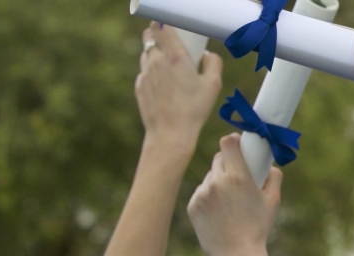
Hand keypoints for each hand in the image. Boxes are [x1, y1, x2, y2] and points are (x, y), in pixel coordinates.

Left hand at [136, 22, 222, 147]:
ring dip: (155, 54)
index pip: (161, 27)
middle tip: (171, 45)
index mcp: (175, 56)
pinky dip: (153, 73)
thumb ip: (213, 63)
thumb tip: (207, 56)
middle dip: (158, 36)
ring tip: (170, 68)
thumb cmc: (194, 109)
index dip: (165, 24)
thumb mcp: (213, 85)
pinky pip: (145, 72)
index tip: (173, 29)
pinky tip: (165, 87)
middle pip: (149, 36)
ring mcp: (145, 73)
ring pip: (146, 54)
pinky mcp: (139, 86)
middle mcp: (156, 61)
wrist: (170, 133)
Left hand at [188, 134, 282, 255]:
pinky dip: (209, 197)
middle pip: (218, 158)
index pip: (228, 143)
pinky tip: (219, 212)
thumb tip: (269, 166)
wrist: (237, 255)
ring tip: (230, 201)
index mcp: (239, 177)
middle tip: (237, 174)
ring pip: (210, 177)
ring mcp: (202, 194)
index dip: (233, 140)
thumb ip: (273, 176)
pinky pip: (201, 192)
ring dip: (218, 181)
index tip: (238, 144)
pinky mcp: (193, 205)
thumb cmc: (258, 228)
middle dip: (228, 162)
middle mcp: (217, 182)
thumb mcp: (273, 200)